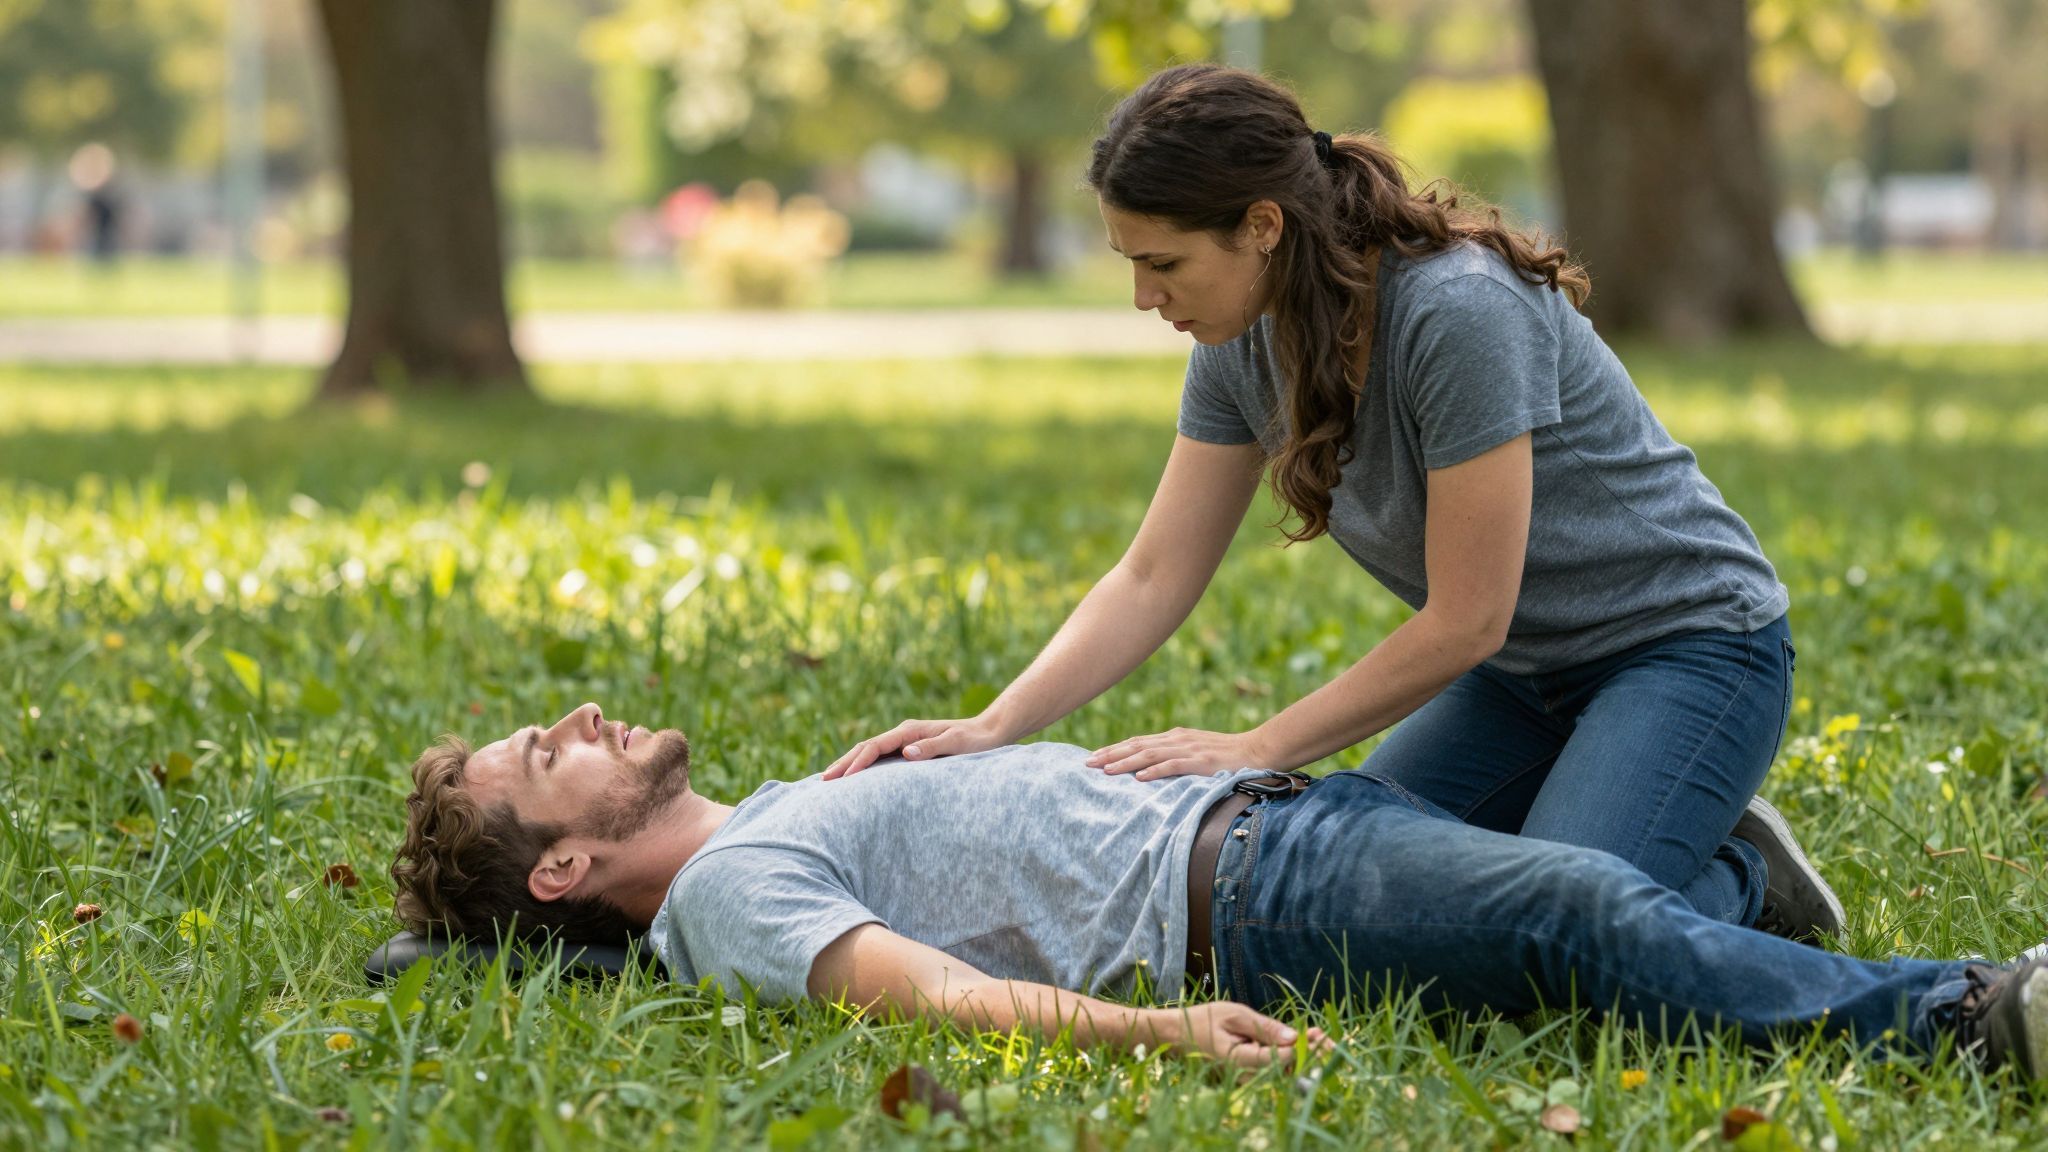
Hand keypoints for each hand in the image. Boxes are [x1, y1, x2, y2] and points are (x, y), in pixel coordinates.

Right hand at [822, 716, 1008, 779]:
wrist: (989, 732)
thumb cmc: (975, 741)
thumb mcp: (957, 744)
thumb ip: (932, 747)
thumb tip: (905, 753)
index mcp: (910, 730)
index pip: (875, 746)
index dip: (857, 762)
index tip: (843, 778)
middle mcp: (903, 733)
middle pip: (865, 747)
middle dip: (844, 763)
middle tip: (823, 781)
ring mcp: (904, 741)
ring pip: (869, 752)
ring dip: (849, 764)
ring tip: (830, 780)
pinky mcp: (909, 750)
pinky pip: (880, 758)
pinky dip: (863, 766)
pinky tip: (855, 779)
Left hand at [1087, 727, 1266, 781]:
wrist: (1259, 750)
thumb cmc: (1228, 756)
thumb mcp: (1196, 753)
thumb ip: (1174, 757)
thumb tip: (1149, 770)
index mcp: (1174, 737)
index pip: (1137, 742)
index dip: (1113, 749)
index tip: (1093, 758)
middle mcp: (1178, 739)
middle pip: (1137, 745)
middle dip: (1111, 755)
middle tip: (1087, 764)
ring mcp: (1189, 749)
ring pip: (1150, 754)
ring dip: (1126, 762)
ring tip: (1106, 771)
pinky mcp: (1202, 761)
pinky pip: (1174, 765)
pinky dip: (1155, 770)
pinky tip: (1139, 777)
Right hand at [1151, 1003, 1330, 1067]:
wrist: (1175, 1037)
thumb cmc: (1202, 1021)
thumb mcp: (1234, 1015)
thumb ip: (1265, 1028)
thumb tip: (1295, 1038)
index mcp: (1240, 1061)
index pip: (1281, 1059)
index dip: (1305, 1049)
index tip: (1323, 1037)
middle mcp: (1245, 1077)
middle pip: (1287, 1071)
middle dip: (1312, 1056)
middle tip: (1333, 1040)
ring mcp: (1245, 1080)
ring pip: (1282, 1073)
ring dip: (1303, 1057)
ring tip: (1322, 1038)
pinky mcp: (1246, 1078)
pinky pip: (1272, 1071)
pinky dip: (1289, 1058)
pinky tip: (1303, 1043)